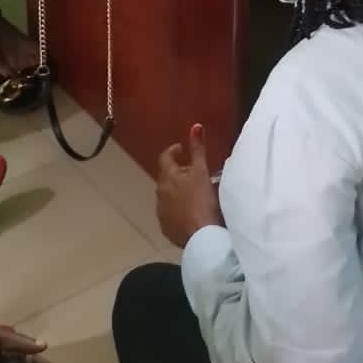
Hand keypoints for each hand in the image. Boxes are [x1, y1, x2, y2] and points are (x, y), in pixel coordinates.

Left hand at [156, 123, 222, 248]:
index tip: (181, 149)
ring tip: (191, 193)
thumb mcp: (202, 171)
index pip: (165, 157)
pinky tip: (189, 213)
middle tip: (191, 172)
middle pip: (166, 177)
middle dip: (176, 173)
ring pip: (167, 196)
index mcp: (168, 177)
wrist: (201, 236)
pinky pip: (170, 214)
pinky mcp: (166, 228)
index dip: (173, 151)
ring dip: (176, 192)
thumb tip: (195, 126)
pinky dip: (177, 210)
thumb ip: (198, 149)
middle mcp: (160, 193)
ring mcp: (161, 212)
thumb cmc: (202, 200)